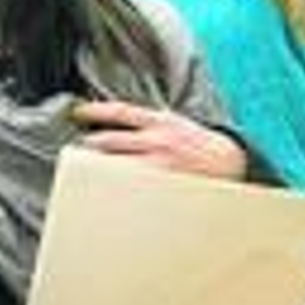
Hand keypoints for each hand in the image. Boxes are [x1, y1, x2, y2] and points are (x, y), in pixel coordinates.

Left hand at [74, 100, 246, 179]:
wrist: (229, 161)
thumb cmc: (197, 143)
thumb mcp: (174, 122)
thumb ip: (147, 122)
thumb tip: (117, 122)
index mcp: (160, 121)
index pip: (120, 111)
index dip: (96, 110)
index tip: (78, 112)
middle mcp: (157, 141)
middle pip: (111, 142)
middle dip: (89, 147)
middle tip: (75, 153)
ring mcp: (159, 165)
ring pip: (117, 167)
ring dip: (97, 171)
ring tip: (84, 175)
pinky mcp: (163, 185)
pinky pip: (132, 188)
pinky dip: (117, 190)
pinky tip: (106, 194)